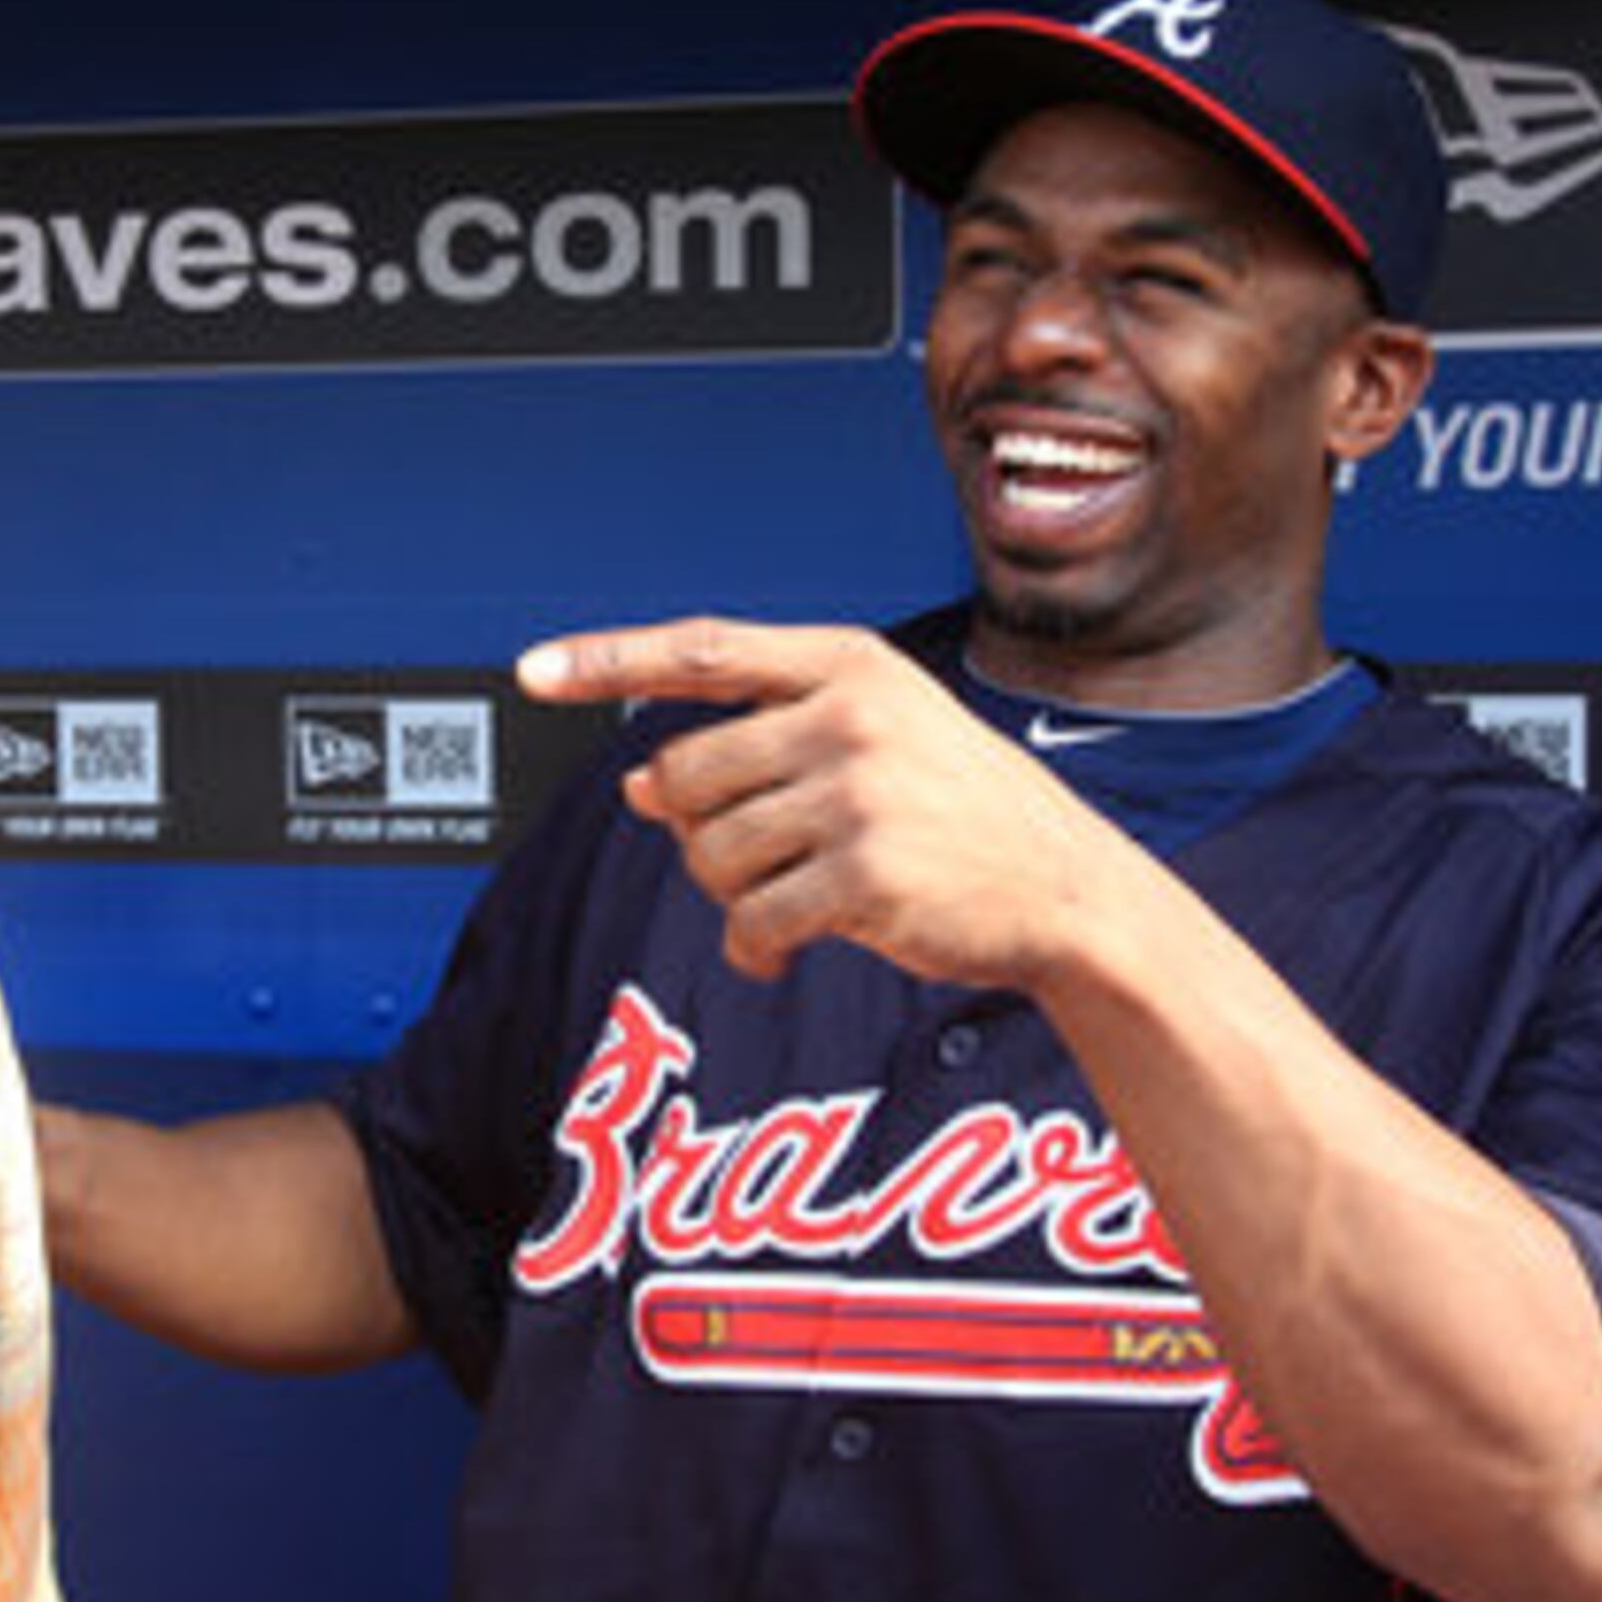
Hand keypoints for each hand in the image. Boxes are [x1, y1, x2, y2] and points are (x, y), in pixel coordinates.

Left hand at [518, 615, 1120, 989]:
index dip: (610, 660)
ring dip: (729, 895)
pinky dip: (752, 949)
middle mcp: (851, 717)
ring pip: (709, 853)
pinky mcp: (866, 877)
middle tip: (749, 857)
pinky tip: (778, 953)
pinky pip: (752, 921)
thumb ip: (761, 746)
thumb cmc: (959, 814)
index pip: (705, 649)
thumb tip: (636, 781)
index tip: (533, 669)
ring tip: (784, 902)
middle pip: (684, 773)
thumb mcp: (874, 745)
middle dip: (693, 830)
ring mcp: (860, 796)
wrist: (1068, 889)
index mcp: (850, 665)